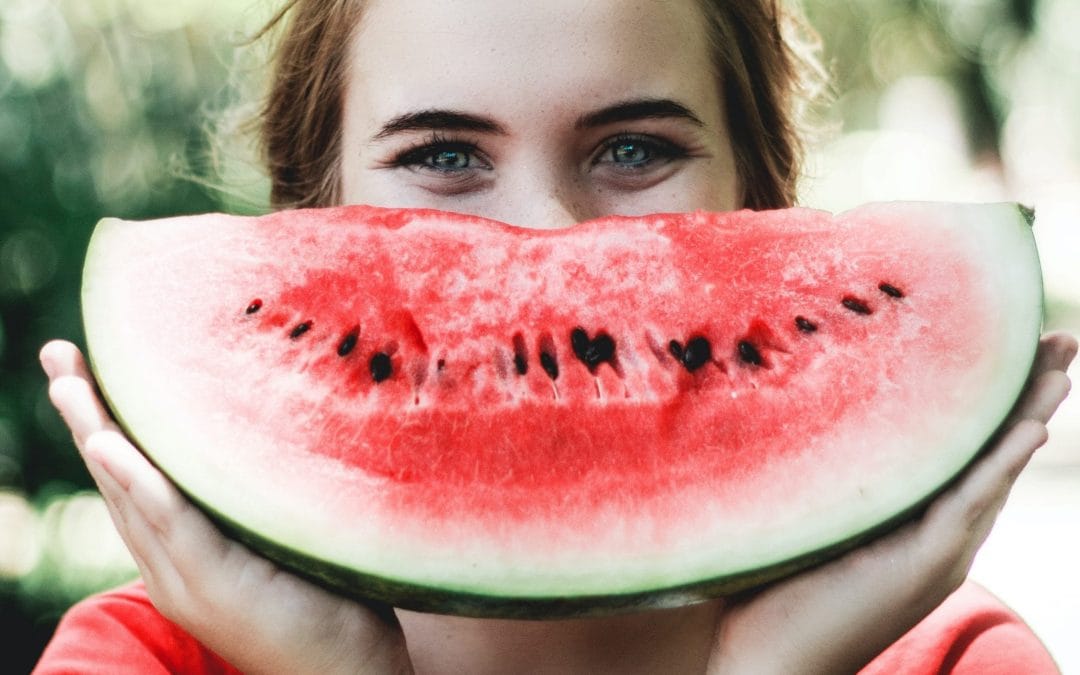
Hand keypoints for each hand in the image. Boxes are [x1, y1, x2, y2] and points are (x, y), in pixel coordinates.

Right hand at [40, 340, 413, 674]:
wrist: (347, 669)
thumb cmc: (325, 600)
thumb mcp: (279, 537)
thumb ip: (255, 496)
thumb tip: (270, 425)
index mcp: (183, 553)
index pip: (134, 478)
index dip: (106, 423)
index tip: (86, 367)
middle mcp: (171, 565)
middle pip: (118, 479)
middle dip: (85, 415)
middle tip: (58, 353)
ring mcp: (187, 579)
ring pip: (131, 496)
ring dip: (97, 435)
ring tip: (68, 382)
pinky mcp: (216, 585)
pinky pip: (171, 524)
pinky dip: (139, 483)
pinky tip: (111, 445)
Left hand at [707, 331, 1076, 674]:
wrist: (772, 663)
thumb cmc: (774, 593)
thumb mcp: (810, 518)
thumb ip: (827, 476)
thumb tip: (797, 406)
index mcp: (915, 521)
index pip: (965, 448)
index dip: (991, 399)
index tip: (1008, 343)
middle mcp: (940, 533)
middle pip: (993, 450)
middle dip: (1027, 393)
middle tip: (1058, 338)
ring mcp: (939, 551)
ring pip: (994, 470)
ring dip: (1029, 413)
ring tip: (1061, 362)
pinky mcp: (924, 565)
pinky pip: (970, 504)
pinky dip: (1000, 464)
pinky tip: (1030, 426)